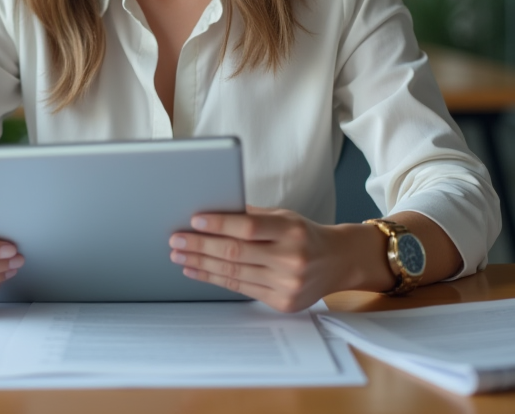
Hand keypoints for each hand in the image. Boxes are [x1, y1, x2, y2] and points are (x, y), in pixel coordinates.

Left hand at [169, 205, 378, 311]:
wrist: (338, 262)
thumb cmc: (304, 234)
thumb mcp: (284, 216)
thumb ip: (251, 215)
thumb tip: (210, 210)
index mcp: (292, 230)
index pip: (248, 227)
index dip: (218, 224)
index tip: (194, 220)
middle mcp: (292, 258)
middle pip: (235, 252)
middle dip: (200, 246)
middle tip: (176, 240)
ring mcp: (288, 284)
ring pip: (234, 273)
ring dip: (201, 264)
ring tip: (180, 255)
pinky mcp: (283, 302)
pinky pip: (240, 289)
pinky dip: (214, 279)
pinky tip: (197, 270)